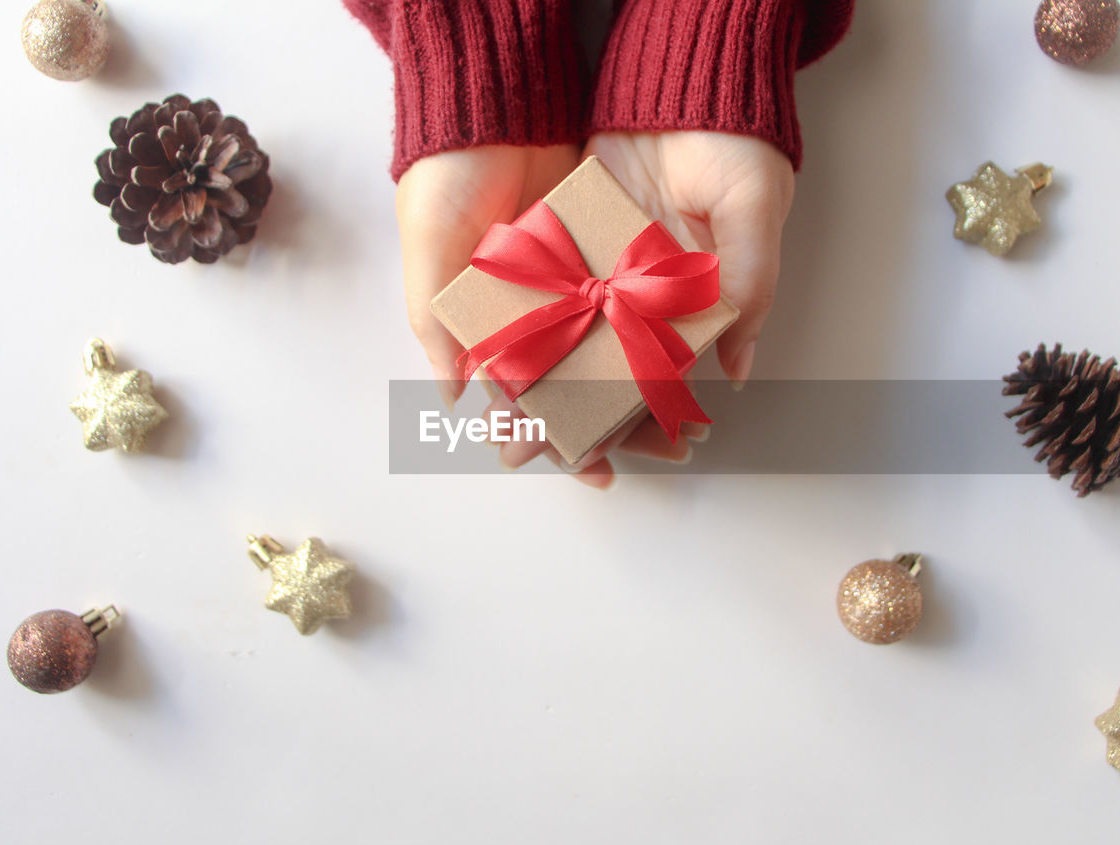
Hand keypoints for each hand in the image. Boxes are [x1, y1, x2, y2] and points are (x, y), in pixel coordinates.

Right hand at [397, 143, 704, 488]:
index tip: (596, 470)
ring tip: (684, 423)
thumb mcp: (430, 251)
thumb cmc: (445, 178)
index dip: (556, 438)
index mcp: (486, 325)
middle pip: (578, 387)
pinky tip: (689, 360)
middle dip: (616, 426)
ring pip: (613, 351)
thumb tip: (456, 397)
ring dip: (644, 389)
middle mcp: (533, 312)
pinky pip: (635, 300)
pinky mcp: (603, 249)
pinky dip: (657, 330)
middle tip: (661, 455)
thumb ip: (438, 326)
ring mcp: (571, 283)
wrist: (492, 99)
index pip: (524, 400)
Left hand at [489, 131, 794, 482]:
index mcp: (693, 301)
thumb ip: (750, 284)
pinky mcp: (569, 238)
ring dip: (540, 389)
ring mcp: (605, 269)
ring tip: (509, 432)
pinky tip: (494, 367)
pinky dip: (520, 330)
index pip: (667, 377)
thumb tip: (740, 367)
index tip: (620, 458)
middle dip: (579, 422)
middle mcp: (644, 295)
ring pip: (569, 344)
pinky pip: (542, 294)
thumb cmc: (734, 141)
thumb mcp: (754, 207)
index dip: (648, 421)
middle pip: (609, 374)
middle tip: (541, 460)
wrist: (682, 73)